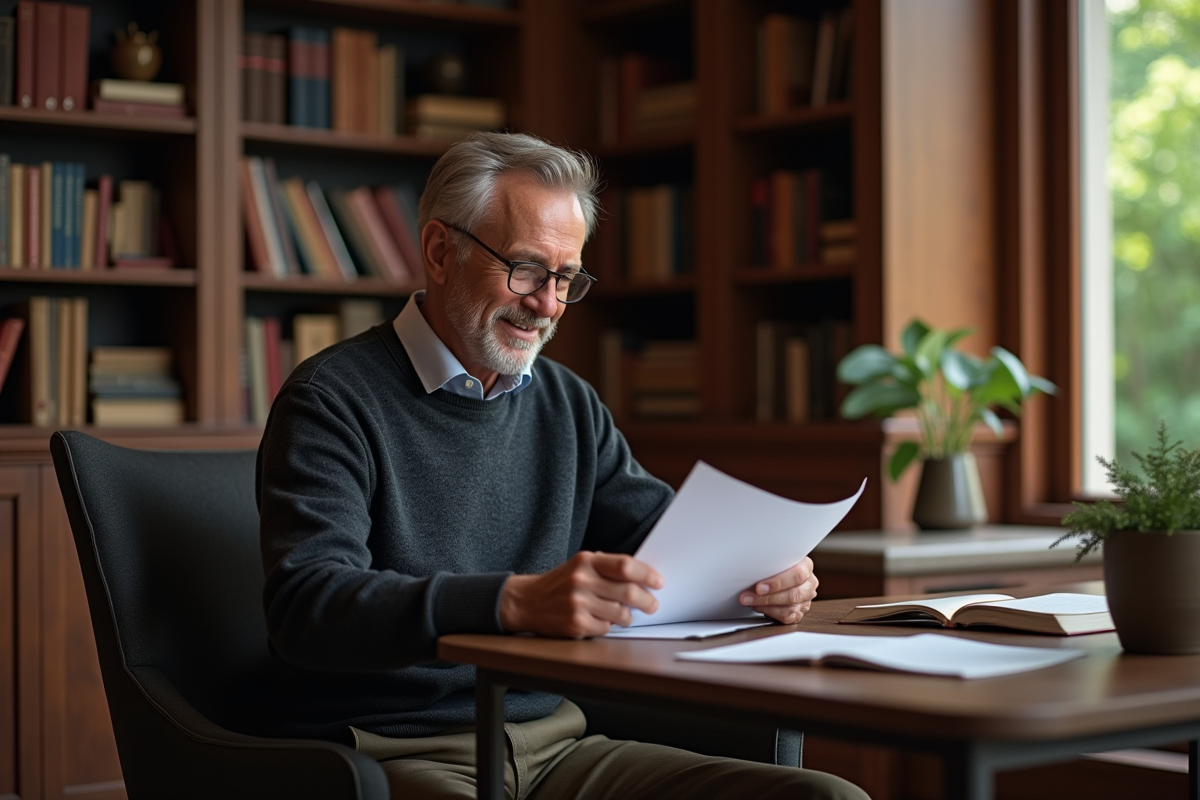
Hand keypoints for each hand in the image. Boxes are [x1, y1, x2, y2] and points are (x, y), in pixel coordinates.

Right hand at [499, 551, 663, 638]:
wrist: (526, 601)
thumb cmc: (559, 583)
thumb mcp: (580, 565)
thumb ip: (607, 568)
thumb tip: (642, 578)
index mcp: (586, 560)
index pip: (625, 566)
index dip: (647, 575)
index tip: (658, 582)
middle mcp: (582, 580)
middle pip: (628, 591)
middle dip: (646, 600)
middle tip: (652, 605)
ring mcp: (578, 603)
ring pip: (620, 613)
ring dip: (628, 617)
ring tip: (625, 615)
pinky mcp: (575, 624)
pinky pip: (605, 628)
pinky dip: (608, 627)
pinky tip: (601, 621)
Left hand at [739, 557, 817, 624]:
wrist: (778, 576)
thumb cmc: (775, 567)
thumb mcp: (774, 561)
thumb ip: (768, 565)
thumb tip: (749, 572)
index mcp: (806, 566)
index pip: (797, 575)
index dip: (778, 582)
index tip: (758, 587)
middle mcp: (809, 583)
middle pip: (793, 594)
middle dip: (768, 597)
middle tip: (749, 596)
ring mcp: (806, 599)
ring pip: (789, 607)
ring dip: (766, 606)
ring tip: (749, 601)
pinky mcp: (799, 612)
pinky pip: (787, 617)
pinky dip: (770, 613)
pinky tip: (759, 607)